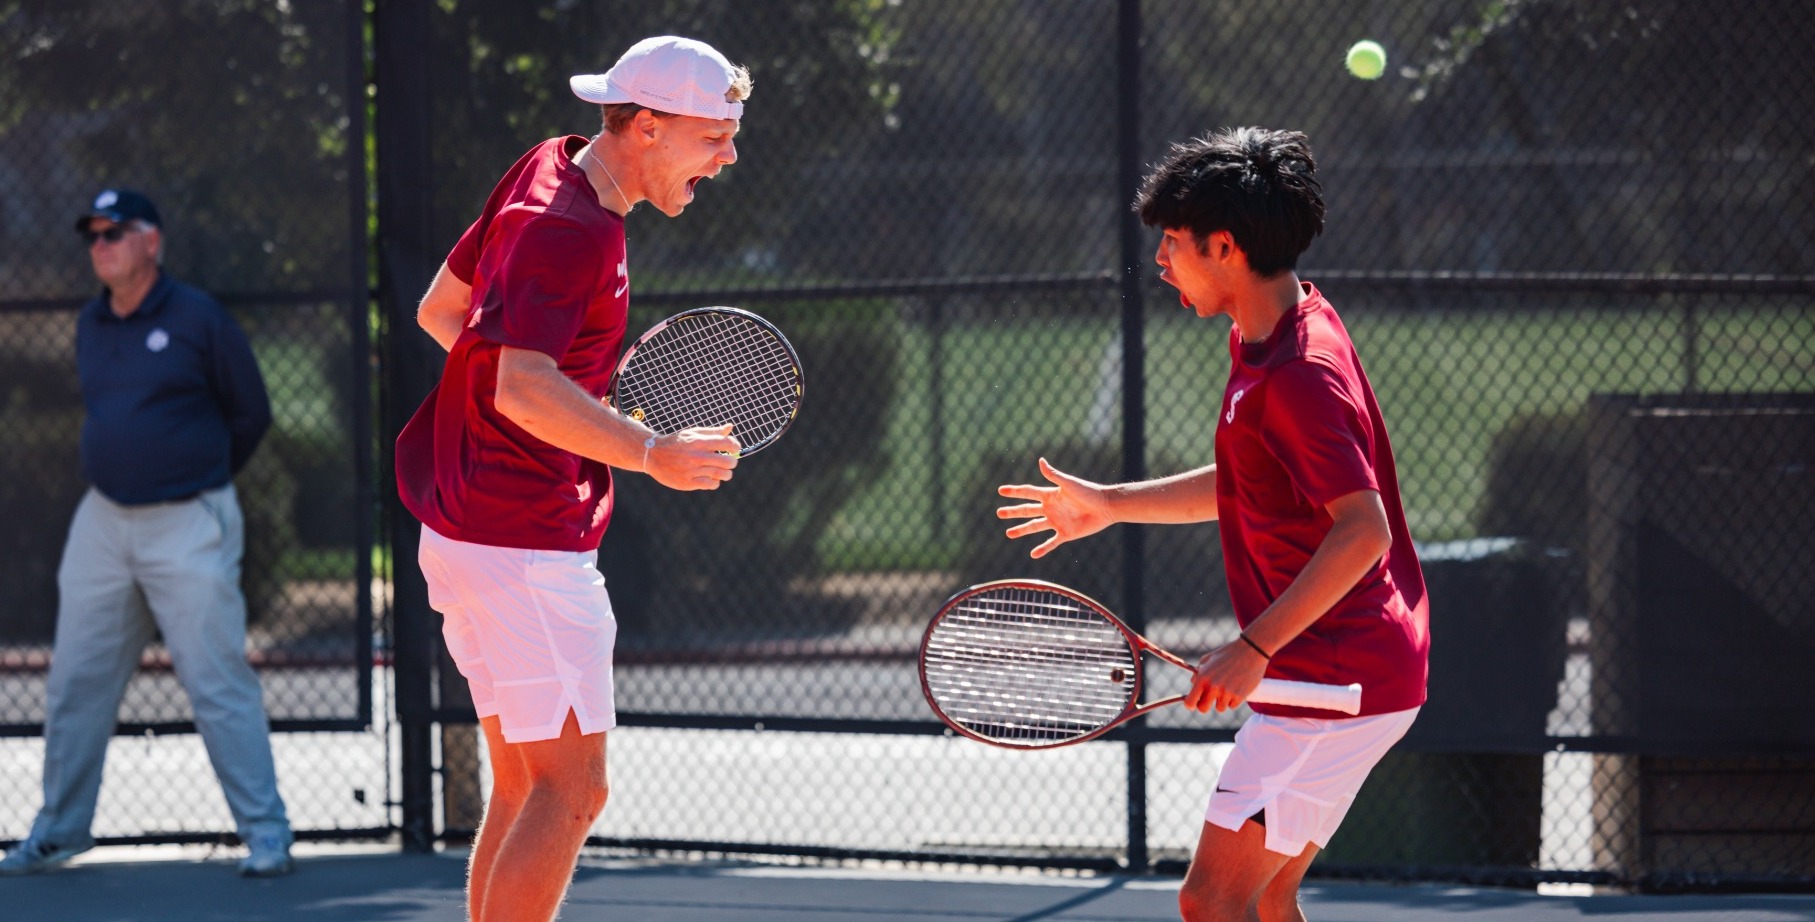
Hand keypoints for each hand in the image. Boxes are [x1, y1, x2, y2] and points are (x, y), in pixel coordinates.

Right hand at [645, 424, 739, 490]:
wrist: (652, 455)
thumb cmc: (677, 443)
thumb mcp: (692, 433)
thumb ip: (712, 432)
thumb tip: (730, 427)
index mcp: (699, 441)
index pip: (727, 443)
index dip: (735, 446)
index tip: (733, 449)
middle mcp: (696, 456)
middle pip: (727, 461)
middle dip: (732, 462)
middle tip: (729, 462)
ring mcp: (692, 470)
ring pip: (721, 474)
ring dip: (726, 473)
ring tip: (723, 472)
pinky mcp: (688, 482)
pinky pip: (711, 484)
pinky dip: (715, 482)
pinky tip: (711, 478)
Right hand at [995, 458, 1112, 558]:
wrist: (1105, 507)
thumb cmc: (1088, 492)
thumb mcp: (1069, 483)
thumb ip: (1053, 475)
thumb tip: (1040, 460)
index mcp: (1050, 495)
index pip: (1028, 493)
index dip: (1014, 492)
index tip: (1000, 491)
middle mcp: (1051, 508)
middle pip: (1027, 510)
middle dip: (1013, 512)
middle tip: (999, 513)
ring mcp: (1057, 521)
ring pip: (1034, 527)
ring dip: (1021, 530)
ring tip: (1008, 533)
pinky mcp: (1065, 533)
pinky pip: (1051, 543)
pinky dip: (1042, 549)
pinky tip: (1033, 554)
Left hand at [1183, 639, 1267, 712]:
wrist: (1251, 650)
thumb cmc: (1229, 653)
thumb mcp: (1209, 658)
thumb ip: (1198, 672)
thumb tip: (1193, 683)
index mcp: (1203, 677)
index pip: (1190, 702)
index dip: (1191, 704)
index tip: (1194, 703)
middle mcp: (1213, 687)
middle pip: (1203, 709)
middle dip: (1205, 705)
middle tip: (1210, 698)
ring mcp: (1227, 693)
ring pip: (1220, 708)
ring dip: (1222, 701)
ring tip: (1227, 688)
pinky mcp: (1240, 696)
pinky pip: (1232, 705)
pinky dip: (1233, 699)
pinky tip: (1236, 687)